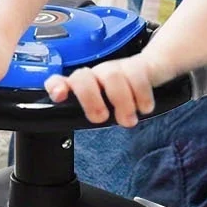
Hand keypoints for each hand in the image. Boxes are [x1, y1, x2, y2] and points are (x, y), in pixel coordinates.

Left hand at [44, 50, 163, 128]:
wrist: (150, 69)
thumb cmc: (122, 94)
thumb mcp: (105, 107)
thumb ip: (93, 117)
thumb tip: (76, 140)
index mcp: (83, 86)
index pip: (59, 80)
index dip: (56, 86)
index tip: (60, 96)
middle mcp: (96, 75)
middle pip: (82, 77)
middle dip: (90, 99)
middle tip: (101, 118)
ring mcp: (116, 69)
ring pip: (112, 77)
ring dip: (121, 102)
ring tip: (128, 120)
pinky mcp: (138, 67)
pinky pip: (138, 77)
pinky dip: (142, 96)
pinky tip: (144, 108)